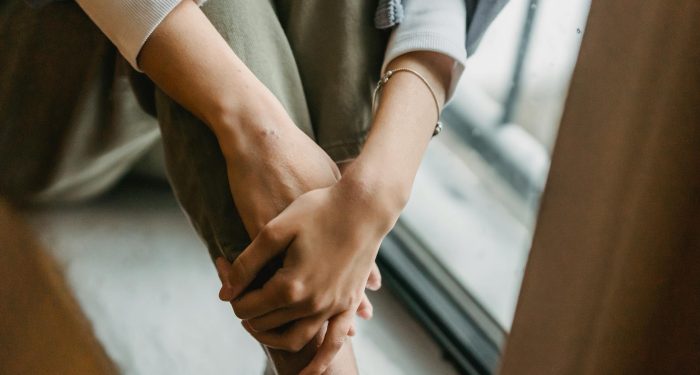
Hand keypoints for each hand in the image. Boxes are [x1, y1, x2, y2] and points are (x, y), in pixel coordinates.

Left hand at [221, 180, 398, 372]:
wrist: (364, 206)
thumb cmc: (318, 210)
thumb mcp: (275, 229)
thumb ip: (247, 263)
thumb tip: (225, 292)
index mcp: (290, 286)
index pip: (248, 307)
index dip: (234, 298)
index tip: (230, 284)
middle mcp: (313, 304)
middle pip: (268, 323)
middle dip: (249, 314)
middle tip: (243, 298)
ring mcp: (334, 307)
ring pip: (296, 339)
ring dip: (273, 337)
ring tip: (261, 325)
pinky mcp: (349, 304)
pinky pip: (334, 342)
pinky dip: (321, 361)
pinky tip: (309, 374)